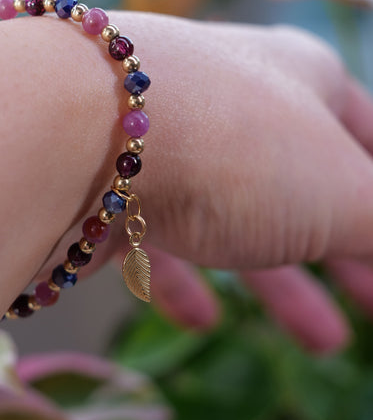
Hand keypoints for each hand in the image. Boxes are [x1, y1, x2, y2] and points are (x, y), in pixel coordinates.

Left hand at [54, 13, 372, 352]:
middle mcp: (230, 98)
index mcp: (297, 78)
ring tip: (322, 341)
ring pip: (234, 214)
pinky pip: (154, 233)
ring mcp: (166, 137)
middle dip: (348, 248)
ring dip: (280, 279)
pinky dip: (183, 276)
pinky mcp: (107, 179)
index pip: (364, 131)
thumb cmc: (232, 144)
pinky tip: (199, 320)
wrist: (75, 125)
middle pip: (302, 180)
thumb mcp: (339, 193)